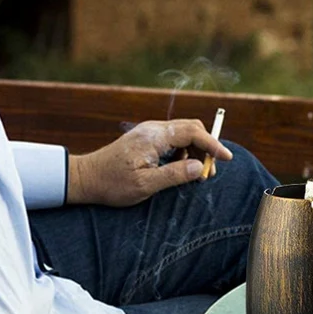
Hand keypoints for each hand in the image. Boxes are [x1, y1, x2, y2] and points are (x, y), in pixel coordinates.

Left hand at [67, 119, 232, 205]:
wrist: (86, 178)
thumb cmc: (112, 183)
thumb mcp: (145, 184)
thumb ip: (174, 174)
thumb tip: (199, 167)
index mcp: (154, 136)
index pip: (193, 132)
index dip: (213, 144)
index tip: (226, 158)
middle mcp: (154, 129)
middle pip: (191, 128)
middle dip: (206, 147)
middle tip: (209, 171)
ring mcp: (150, 132)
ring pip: (184, 133)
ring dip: (195, 151)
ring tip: (196, 175)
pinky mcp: (147, 139)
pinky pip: (174, 139)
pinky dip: (184, 152)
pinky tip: (180, 169)